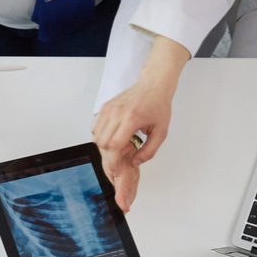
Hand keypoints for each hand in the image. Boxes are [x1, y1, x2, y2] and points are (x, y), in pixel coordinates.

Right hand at [93, 77, 172, 210]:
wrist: (153, 86)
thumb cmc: (158, 106)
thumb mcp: (161, 133)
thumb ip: (149, 151)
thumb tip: (134, 162)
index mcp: (131, 119)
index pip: (114, 146)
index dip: (114, 162)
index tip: (117, 170)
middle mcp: (116, 112)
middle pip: (103, 143)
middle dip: (111, 154)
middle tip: (126, 150)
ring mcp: (108, 108)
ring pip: (96, 136)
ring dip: (106, 146)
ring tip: (123, 141)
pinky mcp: (104, 107)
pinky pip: (95, 127)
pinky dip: (102, 136)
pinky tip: (116, 135)